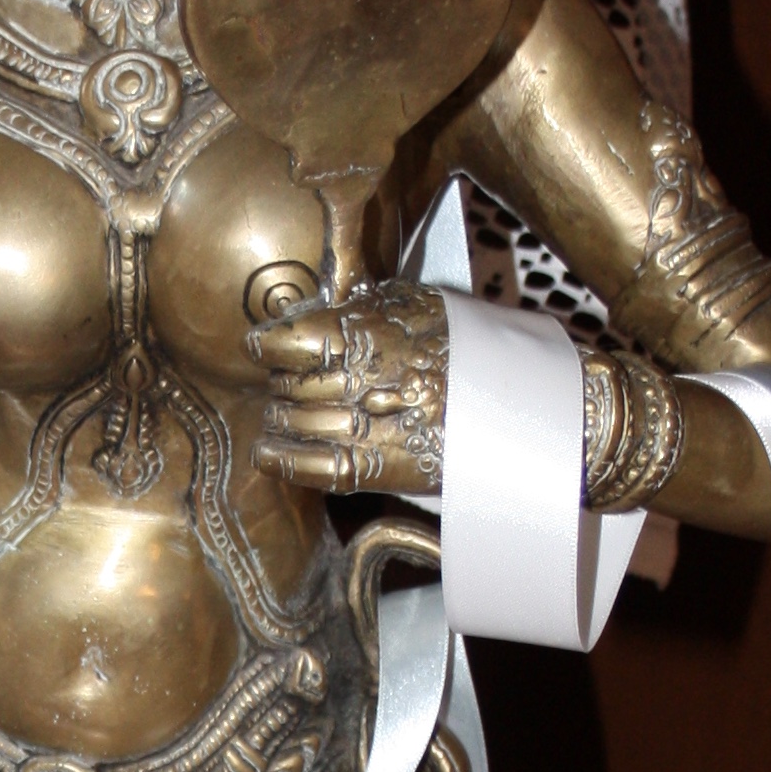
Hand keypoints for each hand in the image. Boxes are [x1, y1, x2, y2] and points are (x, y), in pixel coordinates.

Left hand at [251, 280, 449, 495]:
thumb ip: (362, 306)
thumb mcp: (416, 303)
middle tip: (280, 382)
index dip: (271, 345)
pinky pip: (324, 468)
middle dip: (281, 384)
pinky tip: (267, 452)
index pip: (303, 340)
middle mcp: (378, 379)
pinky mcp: (391, 466)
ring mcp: (385, 426)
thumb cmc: (459, 342)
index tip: (256, 345)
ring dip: (282, 419)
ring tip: (279, 412)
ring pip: (305, 424)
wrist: (514, 398)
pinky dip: (288, 461)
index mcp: (381, 331)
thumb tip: (304, 312)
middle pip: (299, 385)